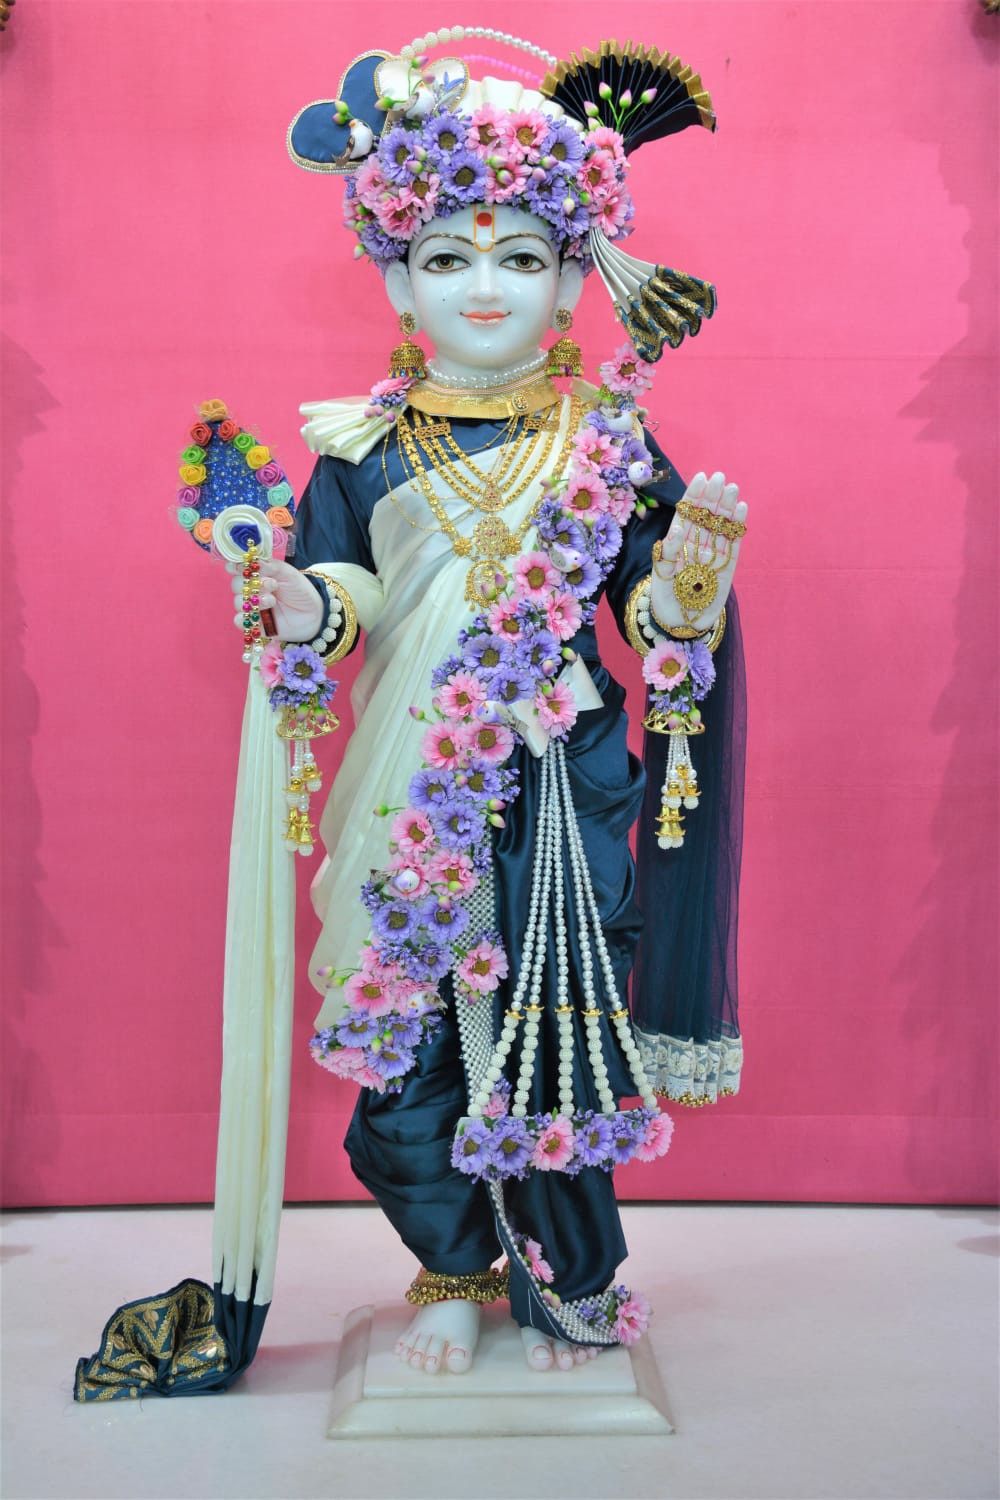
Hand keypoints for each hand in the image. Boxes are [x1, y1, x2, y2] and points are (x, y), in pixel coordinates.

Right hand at [228, 559, 323, 642]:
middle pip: (236, 585)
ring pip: (238, 602)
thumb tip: (252, 559)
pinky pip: (240, 622)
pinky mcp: (255, 624)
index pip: (238, 568)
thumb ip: (270, 566)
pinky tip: (257, 615)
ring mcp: (253, 607)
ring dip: (252, 600)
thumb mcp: (288, 573)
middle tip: (272, 584)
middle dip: (250, 583)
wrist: (314, 613)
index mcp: (258, 574)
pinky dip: (243, 618)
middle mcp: (252, 590)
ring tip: (272, 600)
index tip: (241, 567)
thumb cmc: (300, 590)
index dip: (236, 567)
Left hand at [649, 471, 747, 635]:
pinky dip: (737, 526)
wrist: (683, 622)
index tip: (701, 477)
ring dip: (727, 506)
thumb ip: (668, 551)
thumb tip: (677, 527)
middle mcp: (697, 544)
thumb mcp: (661, 574)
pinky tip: (741, 508)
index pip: (686, 513)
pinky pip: (734, 543)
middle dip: (712, 496)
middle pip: (706, 515)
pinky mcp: (728, 565)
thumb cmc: (665, 598)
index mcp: (678, 542)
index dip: (693, 495)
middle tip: (720, 476)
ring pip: (721, 525)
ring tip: (732, 487)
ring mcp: (713, 554)